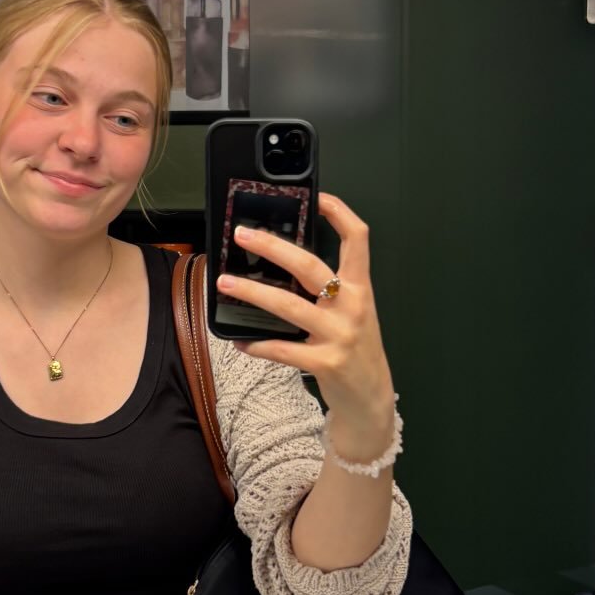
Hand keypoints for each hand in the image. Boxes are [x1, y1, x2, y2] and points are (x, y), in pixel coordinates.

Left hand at [217, 192, 395, 455]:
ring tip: (224, 283)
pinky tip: (238, 341)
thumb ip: (327, 288)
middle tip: (242, 235)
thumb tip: (280, 262)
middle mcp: (352, 305)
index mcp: (360, 287)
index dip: (338, 212)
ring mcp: (339, 335)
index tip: (315, 196)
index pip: (357, 238)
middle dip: (273, 246)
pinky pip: (281, 350)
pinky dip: (256, 344)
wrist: (371, 399)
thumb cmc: (355, 348)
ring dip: (252, 292)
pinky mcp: (325, 363)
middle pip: (310, 265)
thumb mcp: (351, 312)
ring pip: (288, 305)